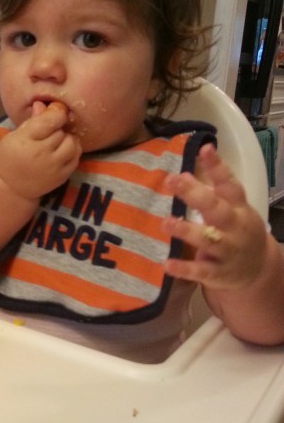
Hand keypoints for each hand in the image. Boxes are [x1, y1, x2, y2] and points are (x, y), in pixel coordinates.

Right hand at [0, 101, 81, 200]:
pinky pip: (76, 158)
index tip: (54, 111)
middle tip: (50, 131)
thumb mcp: (15, 136)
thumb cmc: (11, 157)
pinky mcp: (63, 176)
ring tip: (57, 142)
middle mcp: (42, 154)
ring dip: (67, 139)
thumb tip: (42, 104)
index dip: (56, 111)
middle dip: (58, 128)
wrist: (12, 187)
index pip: (51, 120)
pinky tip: (61, 151)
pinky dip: (72, 151)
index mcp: (26, 140)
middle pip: (62, 131)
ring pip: (73, 144)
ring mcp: (54, 167)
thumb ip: (31, 121)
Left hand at [162, 143, 266, 290]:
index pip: (229, 184)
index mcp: (238, 208)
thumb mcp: (232, 209)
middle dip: (195, 194)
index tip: (205, 149)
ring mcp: (228, 251)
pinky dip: (184, 268)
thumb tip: (184, 172)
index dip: (218, 167)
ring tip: (165, 222)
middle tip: (172, 180)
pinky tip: (167, 264)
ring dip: (186, 230)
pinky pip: (201, 271)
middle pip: (217, 209)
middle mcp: (235, 228)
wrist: (257, 270)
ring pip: (207, 239)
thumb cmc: (236, 231)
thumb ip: (211, 192)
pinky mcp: (218, 273)